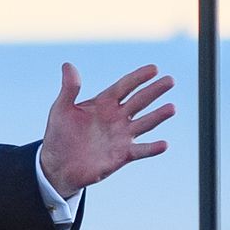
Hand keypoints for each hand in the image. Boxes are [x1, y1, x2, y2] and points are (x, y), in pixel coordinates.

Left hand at [38, 63, 174, 197]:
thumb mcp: (61, 108)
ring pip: (144, 123)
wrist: (58, 165)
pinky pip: (140, 150)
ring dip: (158, 116)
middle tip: (170, 80)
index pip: (125, 86)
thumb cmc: (60, 134)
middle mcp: (117, 117)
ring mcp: (122, 136)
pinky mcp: (122, 155)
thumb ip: (69, 88)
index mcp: (104, 103)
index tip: (154, 68)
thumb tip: (68, 64)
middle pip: (139, 101)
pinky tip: (164, 144)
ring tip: (171, 107)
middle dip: (154, 91)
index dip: (138, 77)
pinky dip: (152, 148)